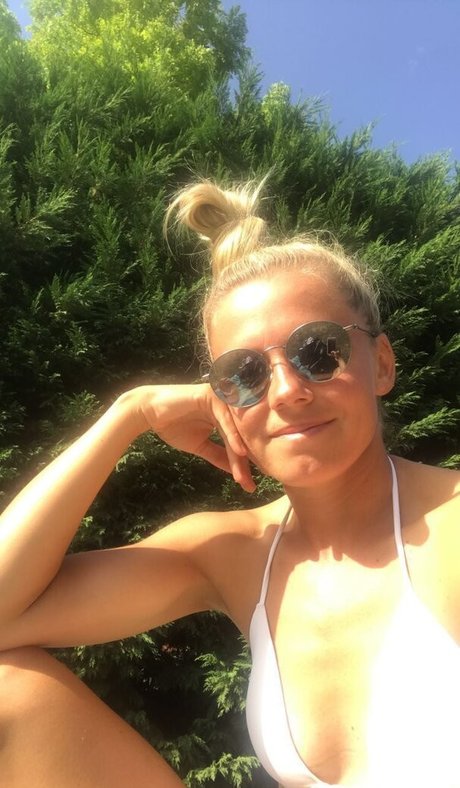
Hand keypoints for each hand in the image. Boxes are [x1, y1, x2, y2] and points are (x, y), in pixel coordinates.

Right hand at [133, 385, 254, 491]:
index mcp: (225, 417)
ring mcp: (221, 400)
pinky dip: (232, 435)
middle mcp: (226, 407)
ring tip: (245, 474)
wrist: (149, 412)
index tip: (249, 486)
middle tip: (250, 486)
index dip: (243, 466)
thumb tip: (237, 473)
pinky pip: (224, 418)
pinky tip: (239, 452)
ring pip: (234, 430)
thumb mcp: (200, 445)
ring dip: (240, 453)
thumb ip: (219, 455)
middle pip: (240, 438)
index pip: (238, 443)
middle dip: (245, 463)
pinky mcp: (212, 395)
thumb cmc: (173, 426)